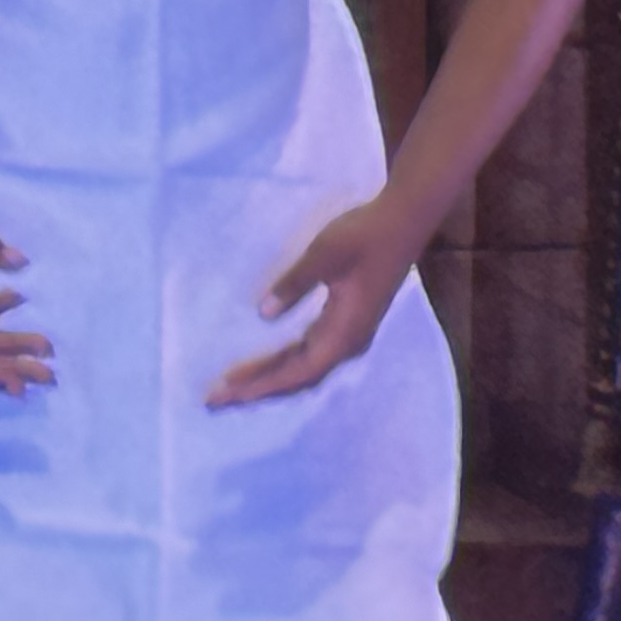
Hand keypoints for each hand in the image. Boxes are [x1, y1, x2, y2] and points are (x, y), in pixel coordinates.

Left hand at [210, 197, 421, 408]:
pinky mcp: (347, 324)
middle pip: (298, 379)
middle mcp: (347, 343)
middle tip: (216, 398)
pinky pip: (309, 354)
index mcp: (344, 333)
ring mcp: (349, 335)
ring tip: (233, 387)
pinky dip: (283, 363)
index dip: (262, 384)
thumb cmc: (365, 235)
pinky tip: (264, 364)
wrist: (404, 222)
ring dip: (269, 378)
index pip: (297, 372)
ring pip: (303, 368)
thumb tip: (263, 313)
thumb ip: (294, 283)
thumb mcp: (326, 253)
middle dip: (258, 389)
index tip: (229, 393)